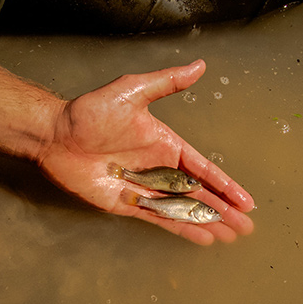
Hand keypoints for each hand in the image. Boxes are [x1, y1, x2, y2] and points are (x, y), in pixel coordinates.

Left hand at [37, 59, 254, 244]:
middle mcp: (159, 169)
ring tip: (230, 236)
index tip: (246, 200)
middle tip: (246, 226)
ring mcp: (144, 189)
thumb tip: (199, 65)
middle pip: (198, 194)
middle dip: (223, 210)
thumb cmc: (91, 112)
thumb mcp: (133, 91)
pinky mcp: (126, 204)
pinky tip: (201, 238)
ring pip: (182, 210)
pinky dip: (181, 229)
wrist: (56, 135)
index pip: (203, 169)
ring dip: (207, 223)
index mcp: (166, 145)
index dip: (226, 185)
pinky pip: (158, 219)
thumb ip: (167, 83)